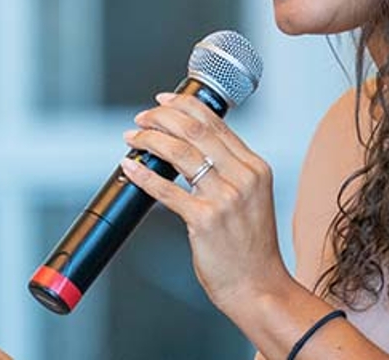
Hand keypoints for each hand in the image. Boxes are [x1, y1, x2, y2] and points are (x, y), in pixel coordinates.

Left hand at [120, 92, 290, 315]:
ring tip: (133, 138)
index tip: (163, 101)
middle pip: (196, 130)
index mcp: (254, 167)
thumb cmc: (251, 246)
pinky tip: (130, 167)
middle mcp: (243, 176)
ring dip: (150, 140)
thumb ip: (229, 171)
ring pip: (180, 152)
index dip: (184, 106)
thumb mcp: (251, 197)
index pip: (216, 122)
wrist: (259, 286)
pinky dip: (144, 175)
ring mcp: (225, 197)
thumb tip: (189, 148)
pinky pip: (167, 190)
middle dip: (162, 118)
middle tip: (142, 119)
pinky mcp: (205, 220)